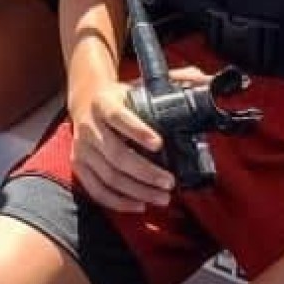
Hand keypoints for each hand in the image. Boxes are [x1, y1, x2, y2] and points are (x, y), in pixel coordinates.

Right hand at [69, 66, 212, 212]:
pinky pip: (96, 189)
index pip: (118, 116)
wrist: (85, 100)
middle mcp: (89, 125)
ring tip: (162, 196)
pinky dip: (118, 201)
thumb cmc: (119, 98)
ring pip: (109, 176)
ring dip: (137, 190)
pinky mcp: (78, 164)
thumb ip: (171, 81)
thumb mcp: (139, 84)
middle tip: (170, 181)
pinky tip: (139, 204)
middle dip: (145, 172)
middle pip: (116, 154)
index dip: (137, 131)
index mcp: (104, 102)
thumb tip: (204, 79)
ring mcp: (82, 147)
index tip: (159, 143)